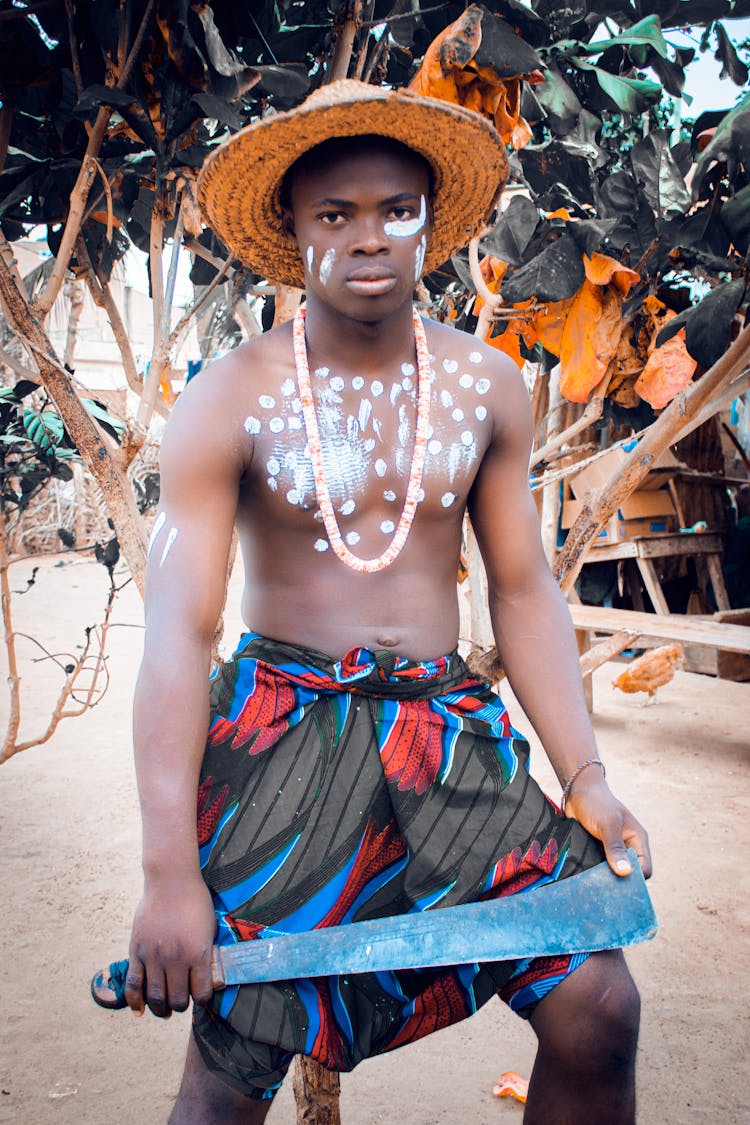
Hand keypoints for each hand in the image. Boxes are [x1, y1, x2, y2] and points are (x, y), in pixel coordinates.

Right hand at [125, 873, 216, 1017]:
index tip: (201, 998)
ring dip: (161, 1008)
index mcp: (198, 953)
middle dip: (181, 1006)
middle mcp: (176, 959)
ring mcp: (154, 956)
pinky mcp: (137, 951)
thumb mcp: (209, 928)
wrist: (171, 881)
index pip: (202, 993)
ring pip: (155, 996)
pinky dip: (135, 1001)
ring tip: (164, 1009)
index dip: (203, 1000)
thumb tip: (204, 977)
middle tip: (181, 1003)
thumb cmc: (195, 902)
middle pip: (177, 999)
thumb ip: (205, 954)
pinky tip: (139, 1010)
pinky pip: (133, 983)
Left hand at [565, 773, 651, 878]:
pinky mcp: (597, 852)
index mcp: (637, 840)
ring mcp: (611, 851)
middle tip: (604, 889)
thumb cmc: (597, 803)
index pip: (644, 869)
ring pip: (612, 873)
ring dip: (604, 878)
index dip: (635, 878)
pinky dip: (593, 873)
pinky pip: (598, 868)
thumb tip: (625, 872)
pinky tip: (585, 878)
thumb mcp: (607, 824)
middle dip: (619, 882)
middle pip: (629, 874)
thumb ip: (615, 847)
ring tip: (593, 885)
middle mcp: (626, 847)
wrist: (578, 792)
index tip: (620, 885)